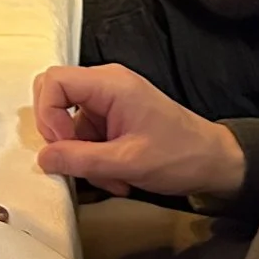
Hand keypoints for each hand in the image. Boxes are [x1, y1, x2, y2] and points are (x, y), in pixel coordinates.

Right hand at [33, 64, 244, 201]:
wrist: (215, 163)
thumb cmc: (181, 155)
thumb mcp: (128, 163)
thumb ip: (81, 159)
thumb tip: (43, 158)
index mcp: (110, 83)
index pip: (54, 81)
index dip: (48, 114)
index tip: (61, 146)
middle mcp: (106, 85)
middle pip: (56, 97)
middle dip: (59, 135)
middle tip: (77, 160)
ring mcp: (109, 101)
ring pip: (70, 123)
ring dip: (83, 156)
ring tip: (113, 177)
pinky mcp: (113, 117)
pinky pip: (86, 135)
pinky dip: (95, 159)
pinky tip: (118, 176)